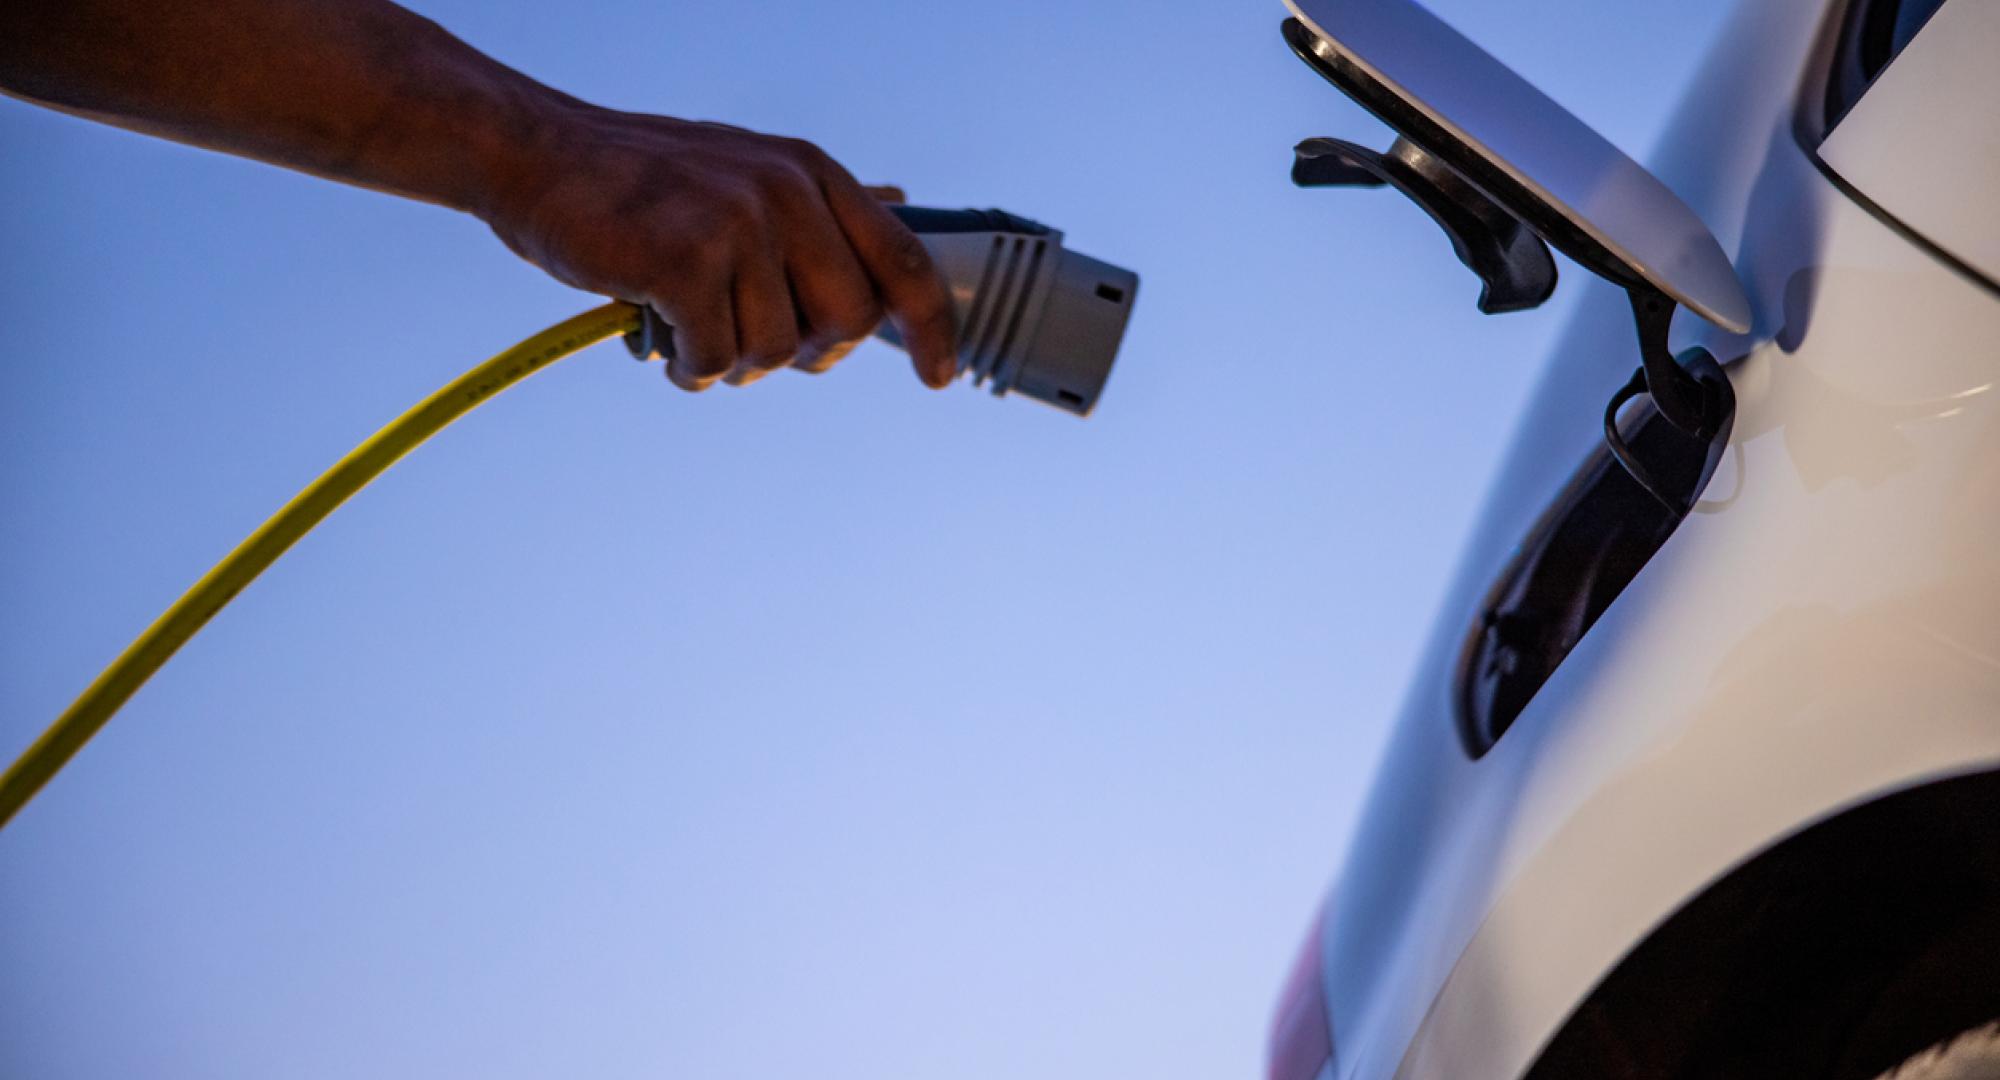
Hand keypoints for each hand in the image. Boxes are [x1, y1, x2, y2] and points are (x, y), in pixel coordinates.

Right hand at [479, 103, 956, 390]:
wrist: (534, 155)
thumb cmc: (639, 179)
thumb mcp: (745, 170)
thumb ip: (819, 203)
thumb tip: (899, 198)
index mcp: (812, 173)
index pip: (902, 261)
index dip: (932, 328)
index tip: (938, 377)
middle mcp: (788, 192)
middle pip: (847, 324)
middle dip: (802, 353)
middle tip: (747, 341)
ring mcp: (739, 223)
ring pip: (774, 351)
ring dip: (728, 361)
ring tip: (686, 325)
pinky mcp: (687, 260)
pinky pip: (717, 360)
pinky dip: (688, 366)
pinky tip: (660, 336)